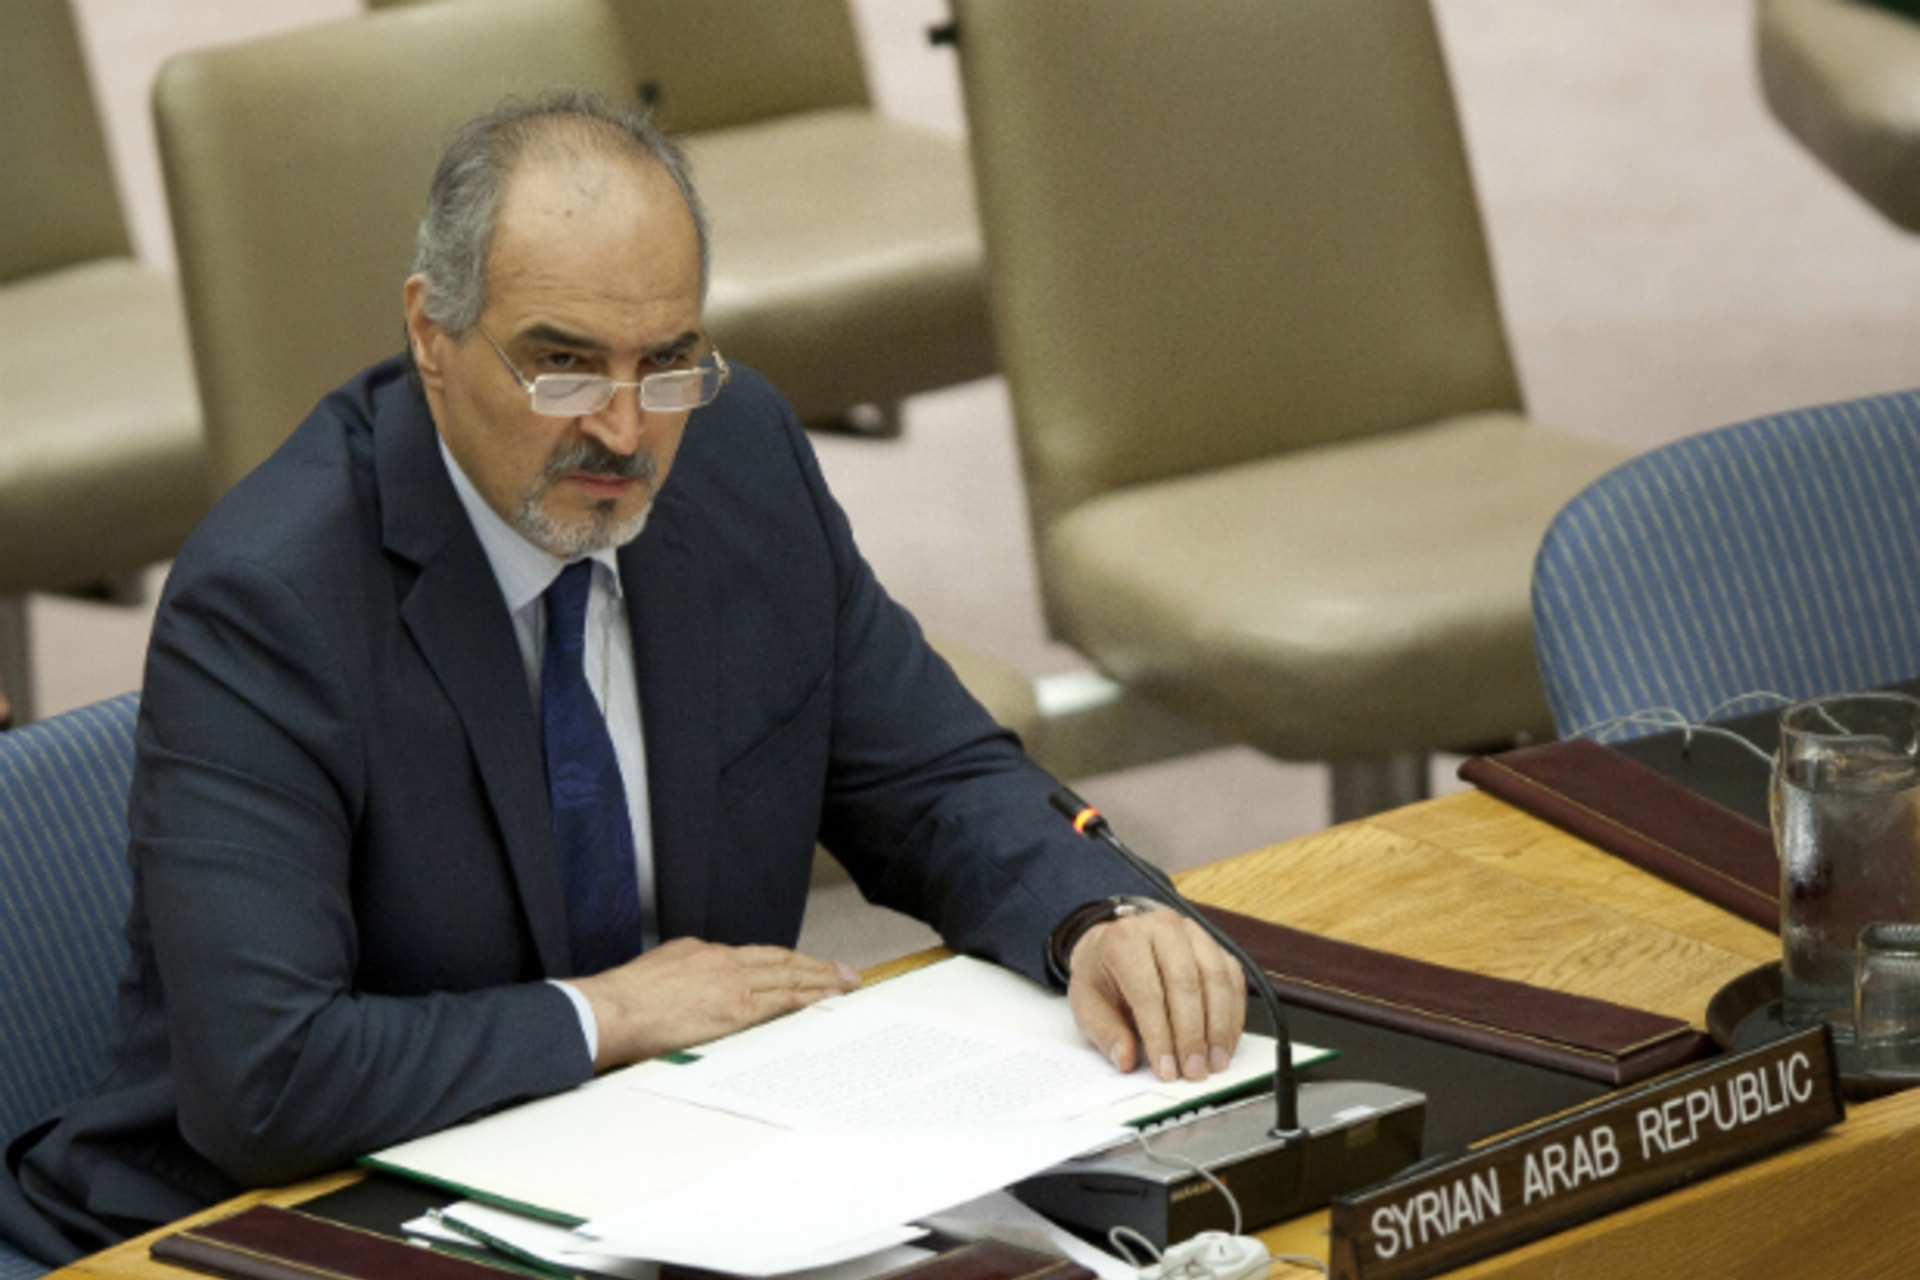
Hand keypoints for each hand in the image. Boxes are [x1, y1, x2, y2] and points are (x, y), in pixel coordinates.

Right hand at [565, 938, 861, 1069]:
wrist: (611, 1009)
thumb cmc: (622, 1000)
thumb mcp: (657, 971)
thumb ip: (684, 975)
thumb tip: (695, 990)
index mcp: (702, 952)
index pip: (756, 957)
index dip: (785, 962)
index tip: (805, 966)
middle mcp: (722, 961)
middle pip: (781, 960)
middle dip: (816, 966)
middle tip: (846, 971)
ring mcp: (731, 983)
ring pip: (788, 977)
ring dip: (822, 980)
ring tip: (848, 983)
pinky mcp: (735, 1009)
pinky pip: (781, 1001)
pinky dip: (807, 998)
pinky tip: (826, 999)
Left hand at [1067, 909, 1244, 1081]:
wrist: (1112, 946)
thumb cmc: (1101, 975)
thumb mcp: (1086, 1004)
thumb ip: (1106, 1033)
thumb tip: (1126, 1058)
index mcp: (1123, 939)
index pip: (1147, 992)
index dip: (1160, 1036)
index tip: (1167, 1069)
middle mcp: (1161, 927)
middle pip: (1186, 984)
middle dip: (1193, 1035)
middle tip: (1194, 1071)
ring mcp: (1192, 932)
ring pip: (1216, 979)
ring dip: (1219, 1027)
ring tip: (1214, 1062)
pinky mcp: (1213, 944)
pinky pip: (1233, 978)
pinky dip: (1233, 1014)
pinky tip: (1225, 1042)